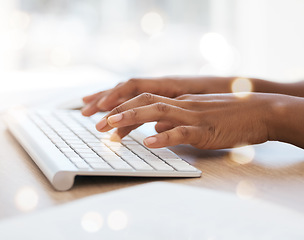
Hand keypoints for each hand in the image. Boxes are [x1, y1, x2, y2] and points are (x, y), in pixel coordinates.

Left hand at [95, 92, 275, 148]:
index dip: (122, 105)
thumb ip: (174, 121)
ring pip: (158, 112)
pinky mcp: (206, 130)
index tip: (103, 116)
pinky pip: (182, 132)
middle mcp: (182, 104)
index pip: (144, 100)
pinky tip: (149, 142)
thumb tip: (155, 129)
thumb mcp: (196, 116)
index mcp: (179, 101)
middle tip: (96, 122)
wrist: (259, 112)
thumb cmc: (228, 116)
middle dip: (118, 110)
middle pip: (144, 101)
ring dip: (132, 117)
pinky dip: (165, 136)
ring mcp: (193, 116)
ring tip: (111, 125)